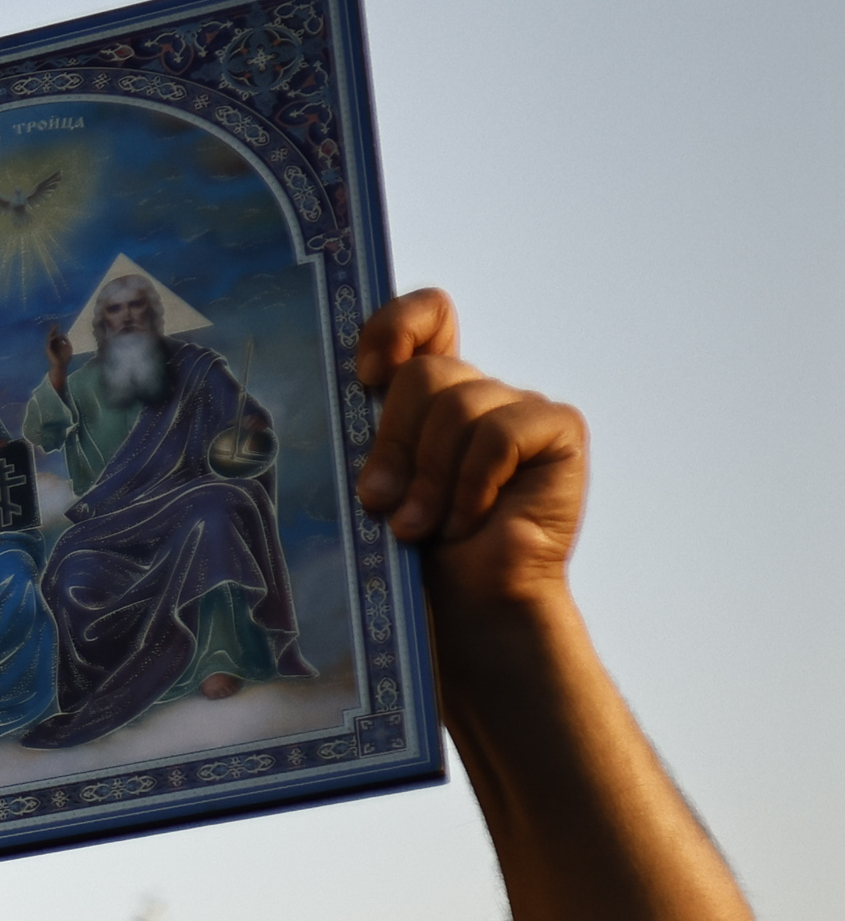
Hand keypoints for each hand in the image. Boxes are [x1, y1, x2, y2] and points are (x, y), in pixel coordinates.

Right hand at [46, 323, 70, 374]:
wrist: (61, 366)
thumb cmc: (65, 359)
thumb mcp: (69, 348)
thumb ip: (67, 341)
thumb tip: (64, 335)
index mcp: (59, 344)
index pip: (57, 335)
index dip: (57, 330)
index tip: (58, 324)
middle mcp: (54, 344)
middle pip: (53, 335)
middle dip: (53, 329)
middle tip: (52, 323)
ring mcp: (50, 346)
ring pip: (50, 337)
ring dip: (52, 332)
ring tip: (53, 327)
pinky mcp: (48, 349)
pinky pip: (49, 341)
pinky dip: (52, 338)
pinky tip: (55, 335)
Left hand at [351, 290, 583, 609]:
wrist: (470, 602)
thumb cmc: (417, 550)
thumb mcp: (379, 484)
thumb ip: (373, 435)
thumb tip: (364, 384)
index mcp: (429, 397)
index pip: (428, 318)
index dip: (396, 326)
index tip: (366, 374)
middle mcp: (477, 393)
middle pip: (425, 373)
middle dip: (395, 444)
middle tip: (384, 503)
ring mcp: (520, 407)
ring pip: (460, 406)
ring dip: (431, 477)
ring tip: (422, 527)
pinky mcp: (557, 429)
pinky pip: (500, 434)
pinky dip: (473, 483)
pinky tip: (470, 519)